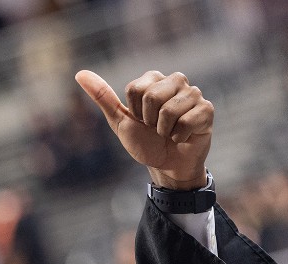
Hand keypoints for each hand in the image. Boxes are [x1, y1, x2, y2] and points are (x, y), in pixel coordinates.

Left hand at [75, 70, 213, 189]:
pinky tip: (183, 137)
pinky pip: (187, 120)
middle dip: (148, 120)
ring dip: (164, 130)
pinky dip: (180, 136)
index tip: (141, 119)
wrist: (165, 166)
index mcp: (153, 79)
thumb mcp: (120, 120)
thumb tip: (80, 74)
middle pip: (152, 95)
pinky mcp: (207, 110)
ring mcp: (193, 94)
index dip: (134, 111)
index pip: (135, 88)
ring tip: (169, 132)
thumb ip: (102, 96)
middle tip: (155, 127)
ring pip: (170, 109)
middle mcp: (175, 81)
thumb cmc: (143, 141)